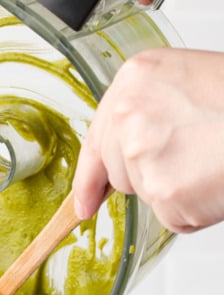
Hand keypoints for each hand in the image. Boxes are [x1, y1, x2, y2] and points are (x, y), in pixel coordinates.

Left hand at [73, 49, 223, 233]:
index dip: (92, 175)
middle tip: (197, 159)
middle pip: (120, 172)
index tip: (84, 202)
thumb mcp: (191, 84)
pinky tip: (216, 181)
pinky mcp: (163, 192)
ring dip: (178, 191)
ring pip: (147, 195)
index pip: (98, 136)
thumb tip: (127, 151)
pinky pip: (173, 216)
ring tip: (213, 162)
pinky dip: (197, 210)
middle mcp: (129, 113)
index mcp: (136, 77)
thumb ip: (151, 111)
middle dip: (151, 178)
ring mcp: (143, 154)